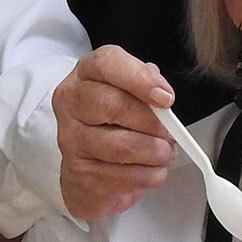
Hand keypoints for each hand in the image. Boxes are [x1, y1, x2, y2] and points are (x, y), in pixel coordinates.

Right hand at [52, 46, 176, 219]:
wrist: (88, 168)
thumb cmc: (113, 122)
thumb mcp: (129, 92)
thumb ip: (145, 84)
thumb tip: (162, 93)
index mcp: (85, 74)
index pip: (106, 64)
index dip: (140, 79)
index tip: (166, 98)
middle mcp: (71, 103)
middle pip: (114, 106)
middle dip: (153, 122)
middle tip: (171, 133)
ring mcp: (72, 140)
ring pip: (123, 147)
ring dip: (156, 153)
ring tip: (163, 153)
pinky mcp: (80, 174)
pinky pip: (126, 177)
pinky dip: (150, 176)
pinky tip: (151, 170)